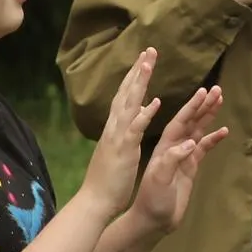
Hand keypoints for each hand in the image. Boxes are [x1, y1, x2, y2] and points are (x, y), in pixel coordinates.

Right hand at [81, 48, 162, 220]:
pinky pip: (135, 130)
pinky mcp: (124, 151)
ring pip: (129, 104)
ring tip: (149, 63)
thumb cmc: (108, 179)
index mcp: (114, 129)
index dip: (134, 77)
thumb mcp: (118, 149)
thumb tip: (137, 112)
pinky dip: (144, 115)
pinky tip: (156, 102)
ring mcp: (118, 138)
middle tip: (149, 49)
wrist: (95, 202)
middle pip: (126, 93)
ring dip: (139, 83)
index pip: (124, 97)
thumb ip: (126, 129)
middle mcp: (114, 128)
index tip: (144, 59)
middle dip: (137, 71)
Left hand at [129, 85, 228, 235]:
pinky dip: (213, 139)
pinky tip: (223, 131)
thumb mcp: (159, 180)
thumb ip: (172, 160)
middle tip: (217, 90)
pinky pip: (203, 149)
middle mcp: (173, 149)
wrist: (152, 222)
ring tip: (220, 101)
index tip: (203, 92)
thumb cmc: (151, 201)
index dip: (191, 107)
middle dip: (203, 106)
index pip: (179, 122)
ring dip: (208, 117)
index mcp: (164, 148)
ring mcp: (182, 158)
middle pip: (190, 122)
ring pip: (197, 132)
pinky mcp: (190, 168)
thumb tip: (191, 142)